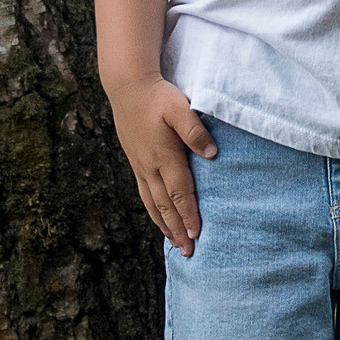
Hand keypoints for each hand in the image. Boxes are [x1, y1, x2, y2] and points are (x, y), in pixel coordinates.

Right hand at [108, 75, 216, 252]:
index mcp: (164, 156)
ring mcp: (141, 166)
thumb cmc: (157, 96)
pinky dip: (154, 211)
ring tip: (175, 244)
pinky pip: (145, 194)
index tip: (197, 234)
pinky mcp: (136, 162)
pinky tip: (159, 218)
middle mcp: (151, 166)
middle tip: (189, 252)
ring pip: (153, 203)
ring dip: (165, 225)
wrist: (128, 87)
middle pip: (166, 205)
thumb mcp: (179, 108)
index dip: (189, 214)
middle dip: (178, 230)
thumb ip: (195, 130)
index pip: (179, 192)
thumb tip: (212, 153)